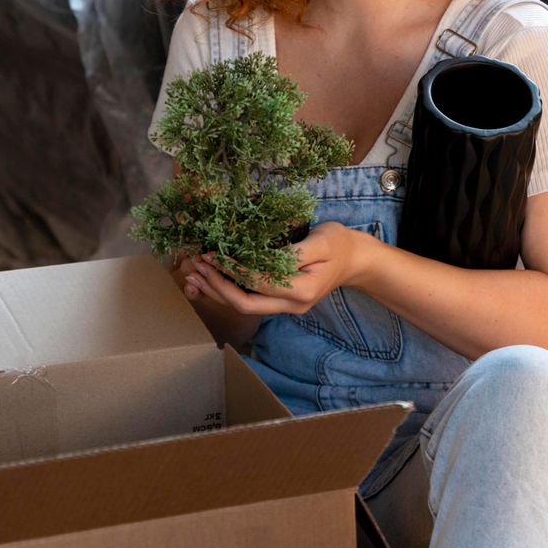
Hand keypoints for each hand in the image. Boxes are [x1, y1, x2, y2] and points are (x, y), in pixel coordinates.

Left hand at [179, 222, 370, 317]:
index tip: (214, 253)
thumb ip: (293, 252)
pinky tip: (211, 279)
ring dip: (216, 291)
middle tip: (195, 266)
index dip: (233, 270)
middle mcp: (292, 306)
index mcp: (302, 290)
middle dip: (216, 286)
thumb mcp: (322, 241)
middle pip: (245, 304)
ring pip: (244, 306)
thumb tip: (261, 256)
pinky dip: (227, 290)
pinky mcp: (280, 303)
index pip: (258, 283)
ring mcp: (286, 307)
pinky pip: (249, 300)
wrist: (355, 260)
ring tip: (193, 275)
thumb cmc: (339, 244)